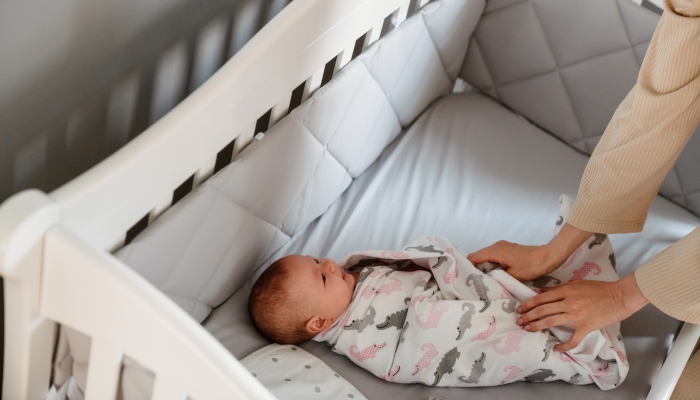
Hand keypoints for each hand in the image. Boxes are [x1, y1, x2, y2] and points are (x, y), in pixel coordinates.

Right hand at [467, 241, 556, 280]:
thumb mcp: (513, 275)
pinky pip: (494, 256)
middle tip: (476, 282)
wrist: (549, 257)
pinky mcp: (508, 249)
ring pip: (486, 256)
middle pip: (478, 256)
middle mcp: (496, 246)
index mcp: (495, 251)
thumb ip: (497, 277)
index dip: (468, 267)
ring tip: (486, 280)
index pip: (473, 257)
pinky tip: (496, 275)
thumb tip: (486, 281)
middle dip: (475, 268)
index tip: (468, 279)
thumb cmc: (532, 266)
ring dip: (484, 267)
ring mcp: (502, 246)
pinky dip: (491, 264)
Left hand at [516, 274, 648, 350]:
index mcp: (566, 291)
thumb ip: (559, 288)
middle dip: (528, 316)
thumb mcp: (577, 283)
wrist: (619, 296)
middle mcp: (568, 303)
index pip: (541, 298)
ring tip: (527, 329)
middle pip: (542, 310)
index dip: (528, 304)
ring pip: (551, 321)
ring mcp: (576, 316)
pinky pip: (572, 340)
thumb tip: (542, 292)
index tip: (520, 309)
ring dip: (537, 326)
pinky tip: (556, 349)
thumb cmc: (599, 288)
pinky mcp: (585, 327)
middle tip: (519, 321)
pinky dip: (564, 346)